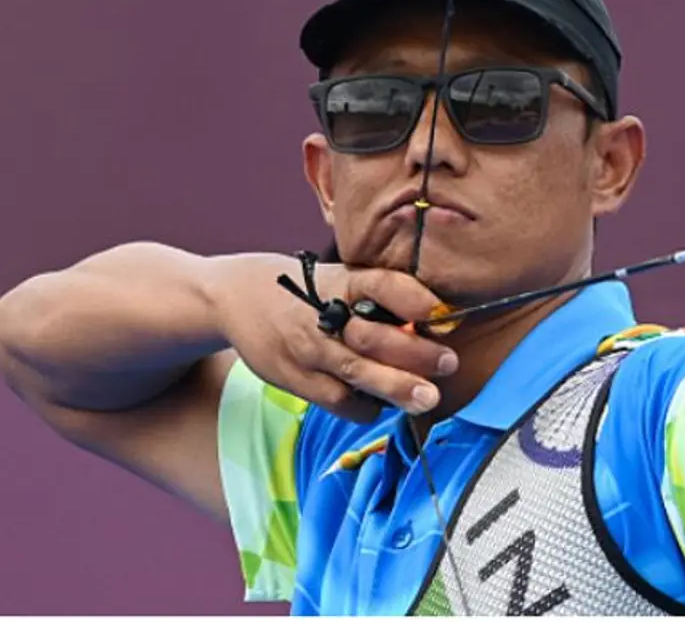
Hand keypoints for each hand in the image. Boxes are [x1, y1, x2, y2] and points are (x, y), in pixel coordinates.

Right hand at [208, 254, 457, 420]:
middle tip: (448, 363)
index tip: (441, 312)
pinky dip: (365, 406)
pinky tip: (383, 404)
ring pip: (355, 373)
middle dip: (414, 353)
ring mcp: (308, 349)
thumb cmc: (307, 289)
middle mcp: (324, 314)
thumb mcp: (339, 279)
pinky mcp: (295, 378)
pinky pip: (336, 400)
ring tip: (427, 398)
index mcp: (341, 281)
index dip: (412, 298)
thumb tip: (437, 322)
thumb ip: (379, 298)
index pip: (380, 284)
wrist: (236, 297)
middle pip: (372, 336)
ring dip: (395, 387)